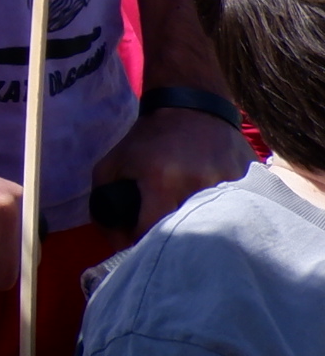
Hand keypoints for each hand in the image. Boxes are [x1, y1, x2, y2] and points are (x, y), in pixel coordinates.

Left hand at [94, 101, 252, 235]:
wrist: (192, 107)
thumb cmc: (148, 140)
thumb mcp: (112, 165)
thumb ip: (102, 205)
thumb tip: (116, 246)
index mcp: (162, 180)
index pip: (151, 232)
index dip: (141, 246)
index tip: (138, 249)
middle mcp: (199, 184)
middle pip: (188, 235)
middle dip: (175, 245)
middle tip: (167, 244)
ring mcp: (230, 184)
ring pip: (217, 228)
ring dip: (205, 233)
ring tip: (195, 230)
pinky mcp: (252, 184)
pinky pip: (241, 214)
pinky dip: (229, 220)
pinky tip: (221, 217)